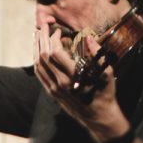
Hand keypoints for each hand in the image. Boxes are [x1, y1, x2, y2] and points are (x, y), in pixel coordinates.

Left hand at [33, 24, 129, 142]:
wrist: (98, 116)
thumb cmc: (104, 93)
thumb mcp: (107, 73)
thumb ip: (97, 55)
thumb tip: (88, 38)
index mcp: (74, 76)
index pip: (56, 53)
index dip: (54, 39)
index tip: (58, 31)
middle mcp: (61, 83)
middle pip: (44, 56)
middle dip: (42, 39)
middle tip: (43, 27)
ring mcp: (54, 88)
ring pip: (38, 65)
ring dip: (36, 48)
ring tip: (37, 35)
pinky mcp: (51, 92)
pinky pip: (39, 74)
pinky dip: (36, 60)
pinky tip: (37, 51)